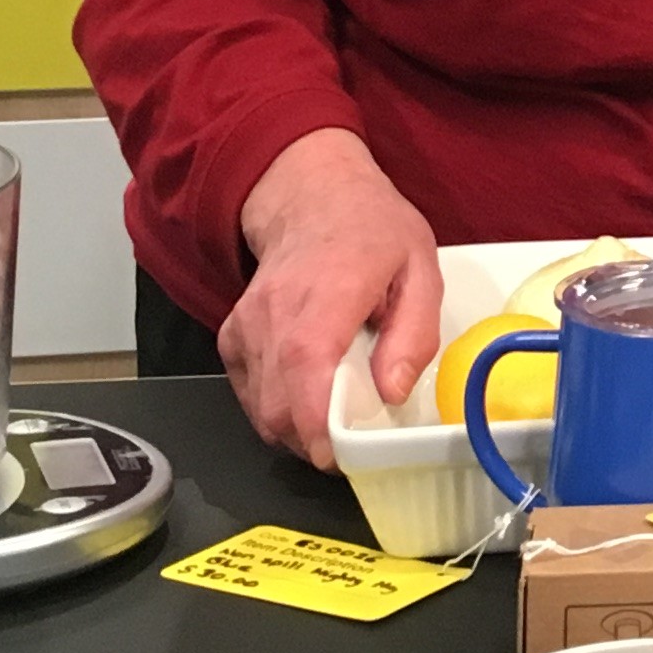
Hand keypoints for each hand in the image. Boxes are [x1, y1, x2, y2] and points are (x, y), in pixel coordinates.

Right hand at [226, 128, 444, 465]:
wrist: (311, 195)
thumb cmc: (372, 231)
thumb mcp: (420, 269)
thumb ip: (414, 334)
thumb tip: (393, 392)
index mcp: (327, 292)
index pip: (305, 366)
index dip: (315, 422)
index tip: (339, 456)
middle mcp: (275, 312)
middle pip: (277, 404)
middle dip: (314, 442)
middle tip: (353, 443)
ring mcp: (246, 326)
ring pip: (260, 409)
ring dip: (297, 431)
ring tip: (335, 419)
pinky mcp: (232, 338)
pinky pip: (250, 394)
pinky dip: (277, 411)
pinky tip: (309, 396)